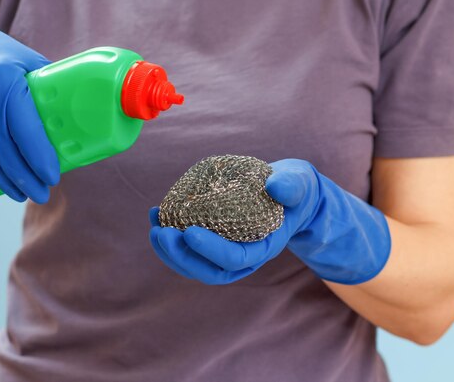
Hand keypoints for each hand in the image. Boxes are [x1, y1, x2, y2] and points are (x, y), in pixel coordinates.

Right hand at [0, 0, 59, 202]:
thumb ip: (45, 84)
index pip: (26, 130)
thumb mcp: (22, 59)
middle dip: (25, 178)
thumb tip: (73, 111)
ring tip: (20, 194)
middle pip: (5, 149)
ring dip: (3, 180)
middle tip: (40, 195)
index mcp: (6, 81)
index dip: (40, 158)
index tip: (52, 177)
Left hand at [149, 159, 390, 284]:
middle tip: (161, 233)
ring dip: (170, 252)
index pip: (235, 259)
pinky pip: (190, 249)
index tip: (188, 230)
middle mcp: (244, 257)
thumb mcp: (299, 182)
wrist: (289, 193)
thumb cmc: (294, 188)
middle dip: (182, 257)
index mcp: (264, 248)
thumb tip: (275, 186)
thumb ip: (291, 185)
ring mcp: (228, 252)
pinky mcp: (215, 242)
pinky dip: (171, 238)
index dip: (210, 250)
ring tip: (154, 228)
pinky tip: (157, 216)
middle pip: (210, 271)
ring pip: (195, 265)